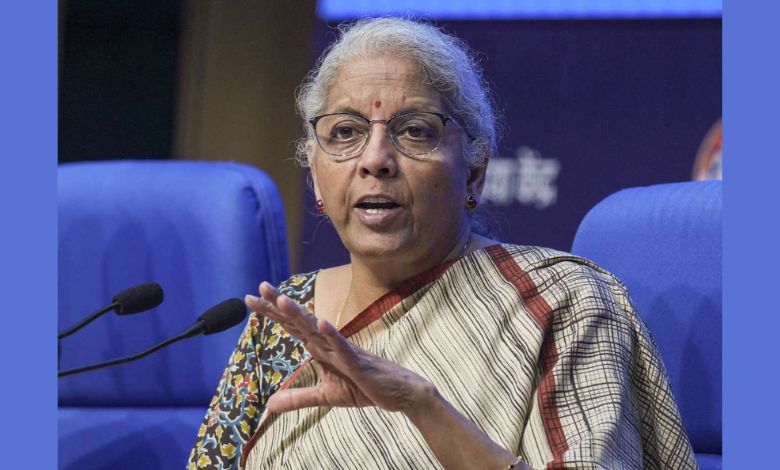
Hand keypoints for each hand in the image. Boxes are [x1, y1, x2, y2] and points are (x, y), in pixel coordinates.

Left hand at [245, 282, 435, 415]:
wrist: (397, 393)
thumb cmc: (364, 387)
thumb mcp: (325, 396)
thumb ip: (297, 398)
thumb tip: (269, 405)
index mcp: (320, 347)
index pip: (291, 326)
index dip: (272, 312)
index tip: (250, 299)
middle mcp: (328, 343)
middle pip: (299, 320)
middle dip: (278, 304)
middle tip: (258, 287)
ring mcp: (343, 350)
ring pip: (316, 329)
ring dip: (300, 314)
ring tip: (282, 300)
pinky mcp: (357, 361)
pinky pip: (342, 346)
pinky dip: (331, 334)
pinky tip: (320, 323)